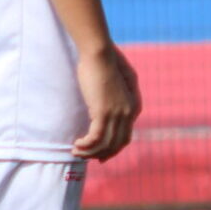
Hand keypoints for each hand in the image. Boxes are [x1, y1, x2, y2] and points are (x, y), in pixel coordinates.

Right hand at [71, 44, 141, 160]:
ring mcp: (118, 113)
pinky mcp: (103, 112)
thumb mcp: (117, 81)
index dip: (112, 149)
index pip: (125, 137)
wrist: (100, 52)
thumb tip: (108, 108)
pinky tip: (76, 144)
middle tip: (85, 157)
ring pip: (105, 144)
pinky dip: (86, 145)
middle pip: (117, 144)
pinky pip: (95, 138)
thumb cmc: (106, 61)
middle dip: (100, 154)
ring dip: (90, 152)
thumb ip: (117, 96)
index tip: (100, 156)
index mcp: (134, 106)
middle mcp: (129, 113)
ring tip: (76, 151)